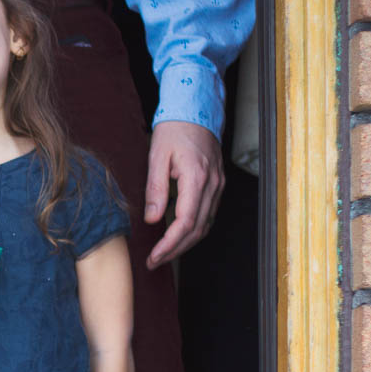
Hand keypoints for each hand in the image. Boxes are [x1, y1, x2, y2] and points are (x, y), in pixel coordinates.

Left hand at [143, 120, 224, 268]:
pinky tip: (176, 235)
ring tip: (163, 253)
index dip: (170, 244)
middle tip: (154, 261)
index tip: (154, 257)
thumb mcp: (157, 156)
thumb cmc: (174, 129)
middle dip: (175, 250)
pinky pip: (208, 214)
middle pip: (198, 230)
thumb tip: (152, 219)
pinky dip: (193, 229)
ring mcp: (218, 185)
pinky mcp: (217, 184)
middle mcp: (213, 184)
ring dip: (185, 243)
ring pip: (205, 225)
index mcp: (197, 177)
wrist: (195, 109)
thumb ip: (155, 189)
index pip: (186, 222)